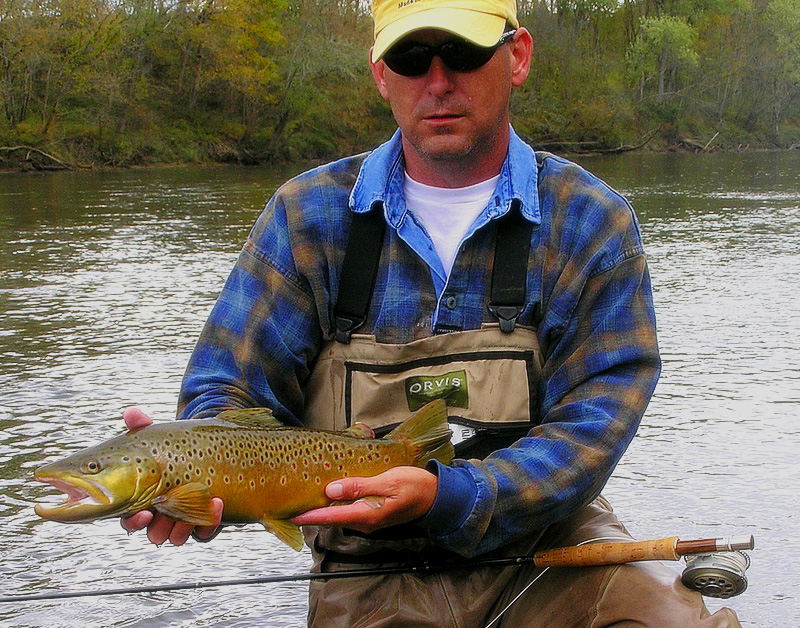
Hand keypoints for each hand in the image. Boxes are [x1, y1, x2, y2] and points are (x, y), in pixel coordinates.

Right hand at [118, 407, 223, 544]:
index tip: (143, 514)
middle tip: (167, 519)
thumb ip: (142, 426)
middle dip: (158, 529)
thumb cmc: (173, 448)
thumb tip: (130, 411)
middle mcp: (160, 514)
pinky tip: (217, 505)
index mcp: (141, 500)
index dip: (134, 521)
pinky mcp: (205, 520)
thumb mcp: (159, 436)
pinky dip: (211, 521)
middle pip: (154, 532)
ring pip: (179, 535)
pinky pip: (207, 530)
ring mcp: (183, 519)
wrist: (206, 449)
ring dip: (183, 529)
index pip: (130, 519)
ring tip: (190, 516)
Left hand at [290, 466, 437, 533]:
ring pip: (340, 514)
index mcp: (367, 515)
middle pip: (332, 517)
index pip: (331, 517)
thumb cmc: (414, 487)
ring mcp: (369, 520)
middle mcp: (365, 521)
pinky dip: (338, 504)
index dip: (310, 516)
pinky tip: (333, 493)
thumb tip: (332, 489)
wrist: (436, 496)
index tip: (292, 516)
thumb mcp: (387, 482)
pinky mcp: (373, 514)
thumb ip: (359, 486)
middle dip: (313, 510)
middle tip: (294, 499)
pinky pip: (350, 511)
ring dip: (325, 506)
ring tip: (308, 495)